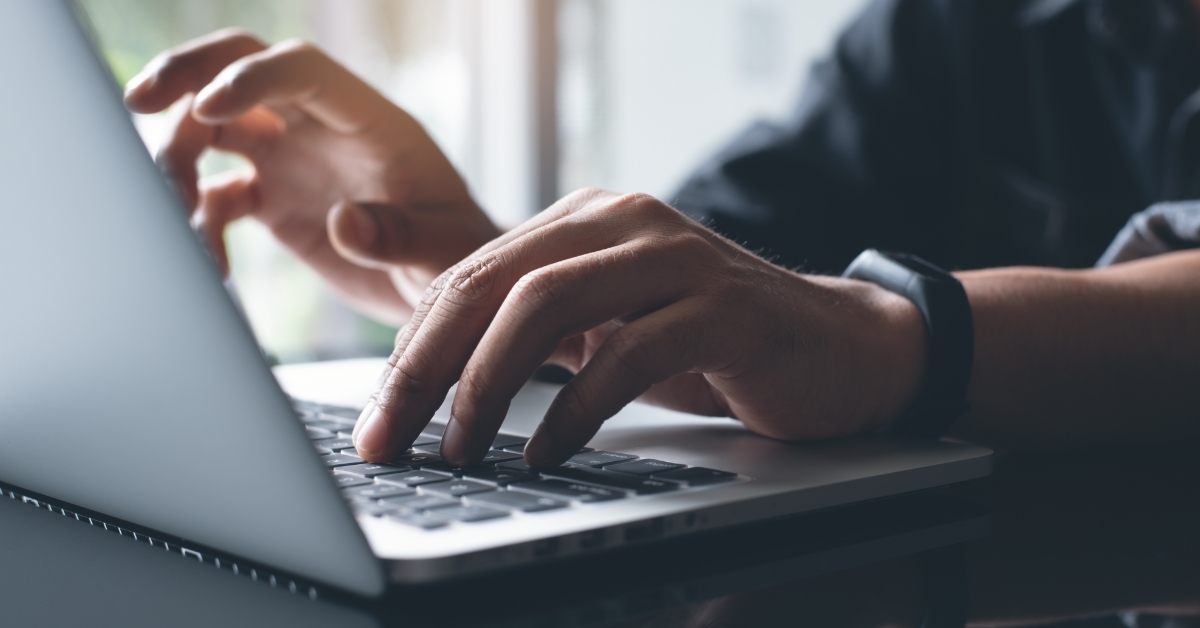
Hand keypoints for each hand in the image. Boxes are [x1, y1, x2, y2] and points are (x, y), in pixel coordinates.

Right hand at [124, 29, 499, 323]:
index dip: (251, 78)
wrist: (447, 283)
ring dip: (177, 159)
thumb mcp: (444, 248)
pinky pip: (217, 194)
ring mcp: (293, 159)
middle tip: (138, 101)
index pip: (302, 70)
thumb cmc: (459, 253)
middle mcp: (322, 128)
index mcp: (370, 120)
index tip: (207, 107)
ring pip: (213, 128)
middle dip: (186, 74)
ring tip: (176, 214)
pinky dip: (198, 221)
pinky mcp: (274, 200)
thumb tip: (344, 223)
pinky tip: (210, 264)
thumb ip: (399, 235)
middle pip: (241, 68)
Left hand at [352, 188, 927, 465]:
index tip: (379, 415)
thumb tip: (434, 384)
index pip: (471, 273)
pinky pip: (628, 352)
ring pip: (548, 303)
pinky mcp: (724, 305)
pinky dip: (576, 409)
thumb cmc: (710, 344)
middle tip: (389, 435)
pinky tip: (546, 452)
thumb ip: (537, 335)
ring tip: (461, 447)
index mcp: (586, 219)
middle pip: (494, 283)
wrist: (838, 346)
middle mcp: (624, 221)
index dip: (413, 346)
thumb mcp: (607, 331)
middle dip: (427, 367)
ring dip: (489, 384)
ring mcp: (676, 256)